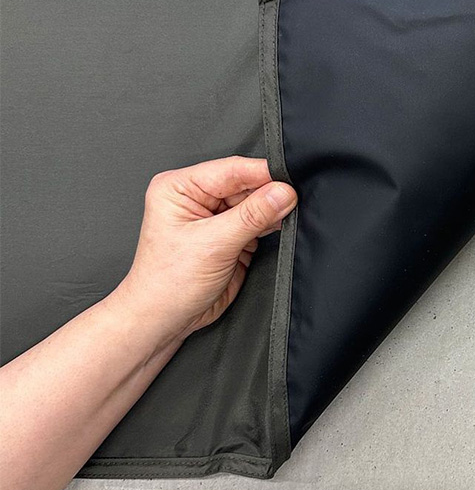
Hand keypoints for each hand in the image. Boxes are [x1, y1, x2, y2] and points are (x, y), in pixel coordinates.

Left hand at [112, 156, 296, 341]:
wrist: (164, 320)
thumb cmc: (168, 283)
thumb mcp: (213, 244)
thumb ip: (252, 216)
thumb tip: (283, 192)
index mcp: (180, 187)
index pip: (231, 169)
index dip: (264, 174)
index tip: (292, 181)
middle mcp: (197, 197)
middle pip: (246, 184)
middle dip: (270, 194)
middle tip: (295, 202)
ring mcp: (215, 217)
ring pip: (255, 203)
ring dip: (272, 211)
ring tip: (289, 217)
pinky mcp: (230, 236)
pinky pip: (258, 222)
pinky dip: (271, 226)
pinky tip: (282, 228)